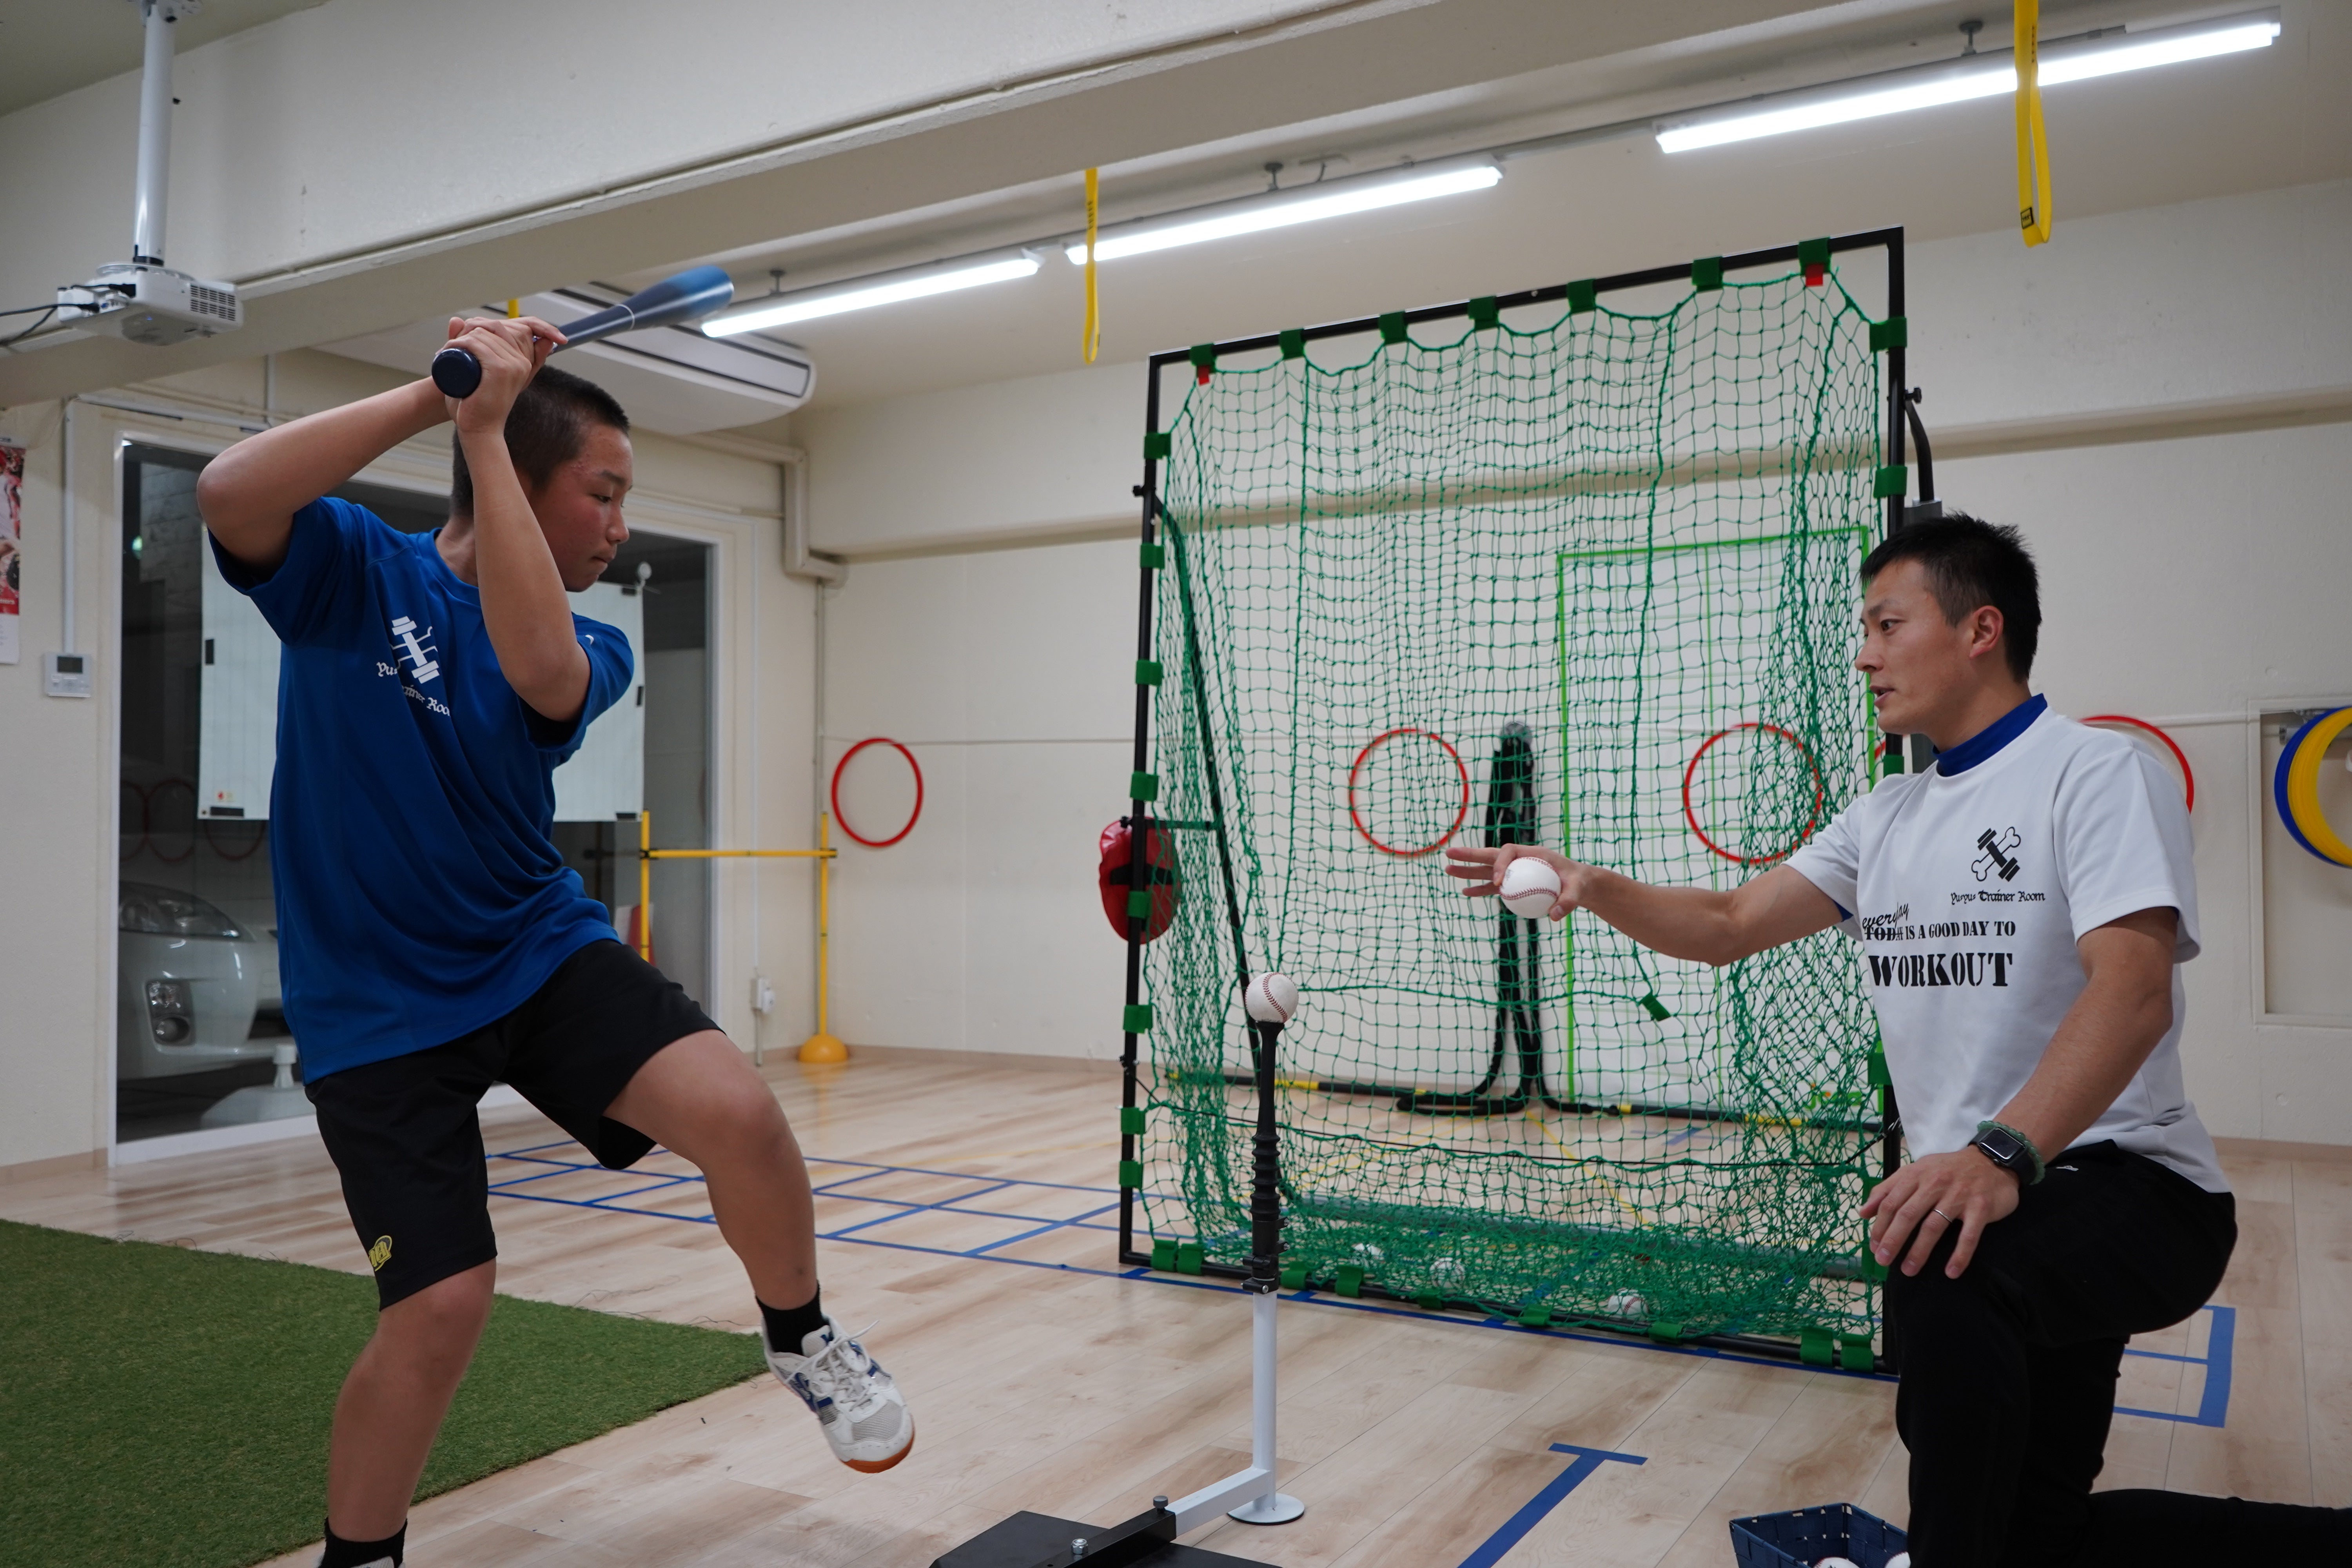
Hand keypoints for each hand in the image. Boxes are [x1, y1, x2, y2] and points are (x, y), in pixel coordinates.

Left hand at [441, 315, 563, 432]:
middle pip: (494, 326)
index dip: (484, 323)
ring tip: (447, 351)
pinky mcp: (501, 369)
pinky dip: (460, 342)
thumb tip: (457, 319)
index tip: (464, 338)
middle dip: (470, 328)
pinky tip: (449, 348)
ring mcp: (514, 365)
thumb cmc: (477, 404)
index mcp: (524, 361)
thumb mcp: (482, 374)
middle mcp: (522, 361)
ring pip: (483, 334)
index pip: (509, 326)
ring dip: (460, 337)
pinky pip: (478, 344)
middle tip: (453, 346)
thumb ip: (473, 348)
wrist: (479, 429)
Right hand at [1442, 842, 1581, 920]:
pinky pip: (1493, 886)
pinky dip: (1480, 889)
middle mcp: (1520, 859)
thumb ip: (1568, 901)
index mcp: (1533, 853)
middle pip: (1490, 855)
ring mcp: (1515, 871)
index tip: (1498, 882)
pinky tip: (1465, 892)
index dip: (1500, 864)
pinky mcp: (1513, 883)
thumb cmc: (1579, 883)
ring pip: (1487, 869)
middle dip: (1469, 855)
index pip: (1509, 853)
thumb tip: (1554, 916)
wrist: (1579, 884)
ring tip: (1447, 870)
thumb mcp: (1578, 890)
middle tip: (1448, 854)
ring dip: (1468, 871)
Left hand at [1861, 1147, 2020, 1278]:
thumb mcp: (1916, 1171)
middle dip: (1893, 1240)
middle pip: (1908, 1215)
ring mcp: (1958, 1196)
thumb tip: (1863, 1211)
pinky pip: (1969, 1235)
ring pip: (1934, 1226)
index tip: (1874, 1246)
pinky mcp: (1980, 1207)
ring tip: (1909, 1270)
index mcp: (1916, 1175)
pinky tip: (1951, 1272)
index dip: (1880, 1226)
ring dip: (1920, 1251)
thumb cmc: (1948, 1169)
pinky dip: (1960, 1255)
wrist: (1992, 1160)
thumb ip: (1888, 1189)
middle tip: (1884, 1261)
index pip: (1891, 1202)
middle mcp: (1935, 1184)